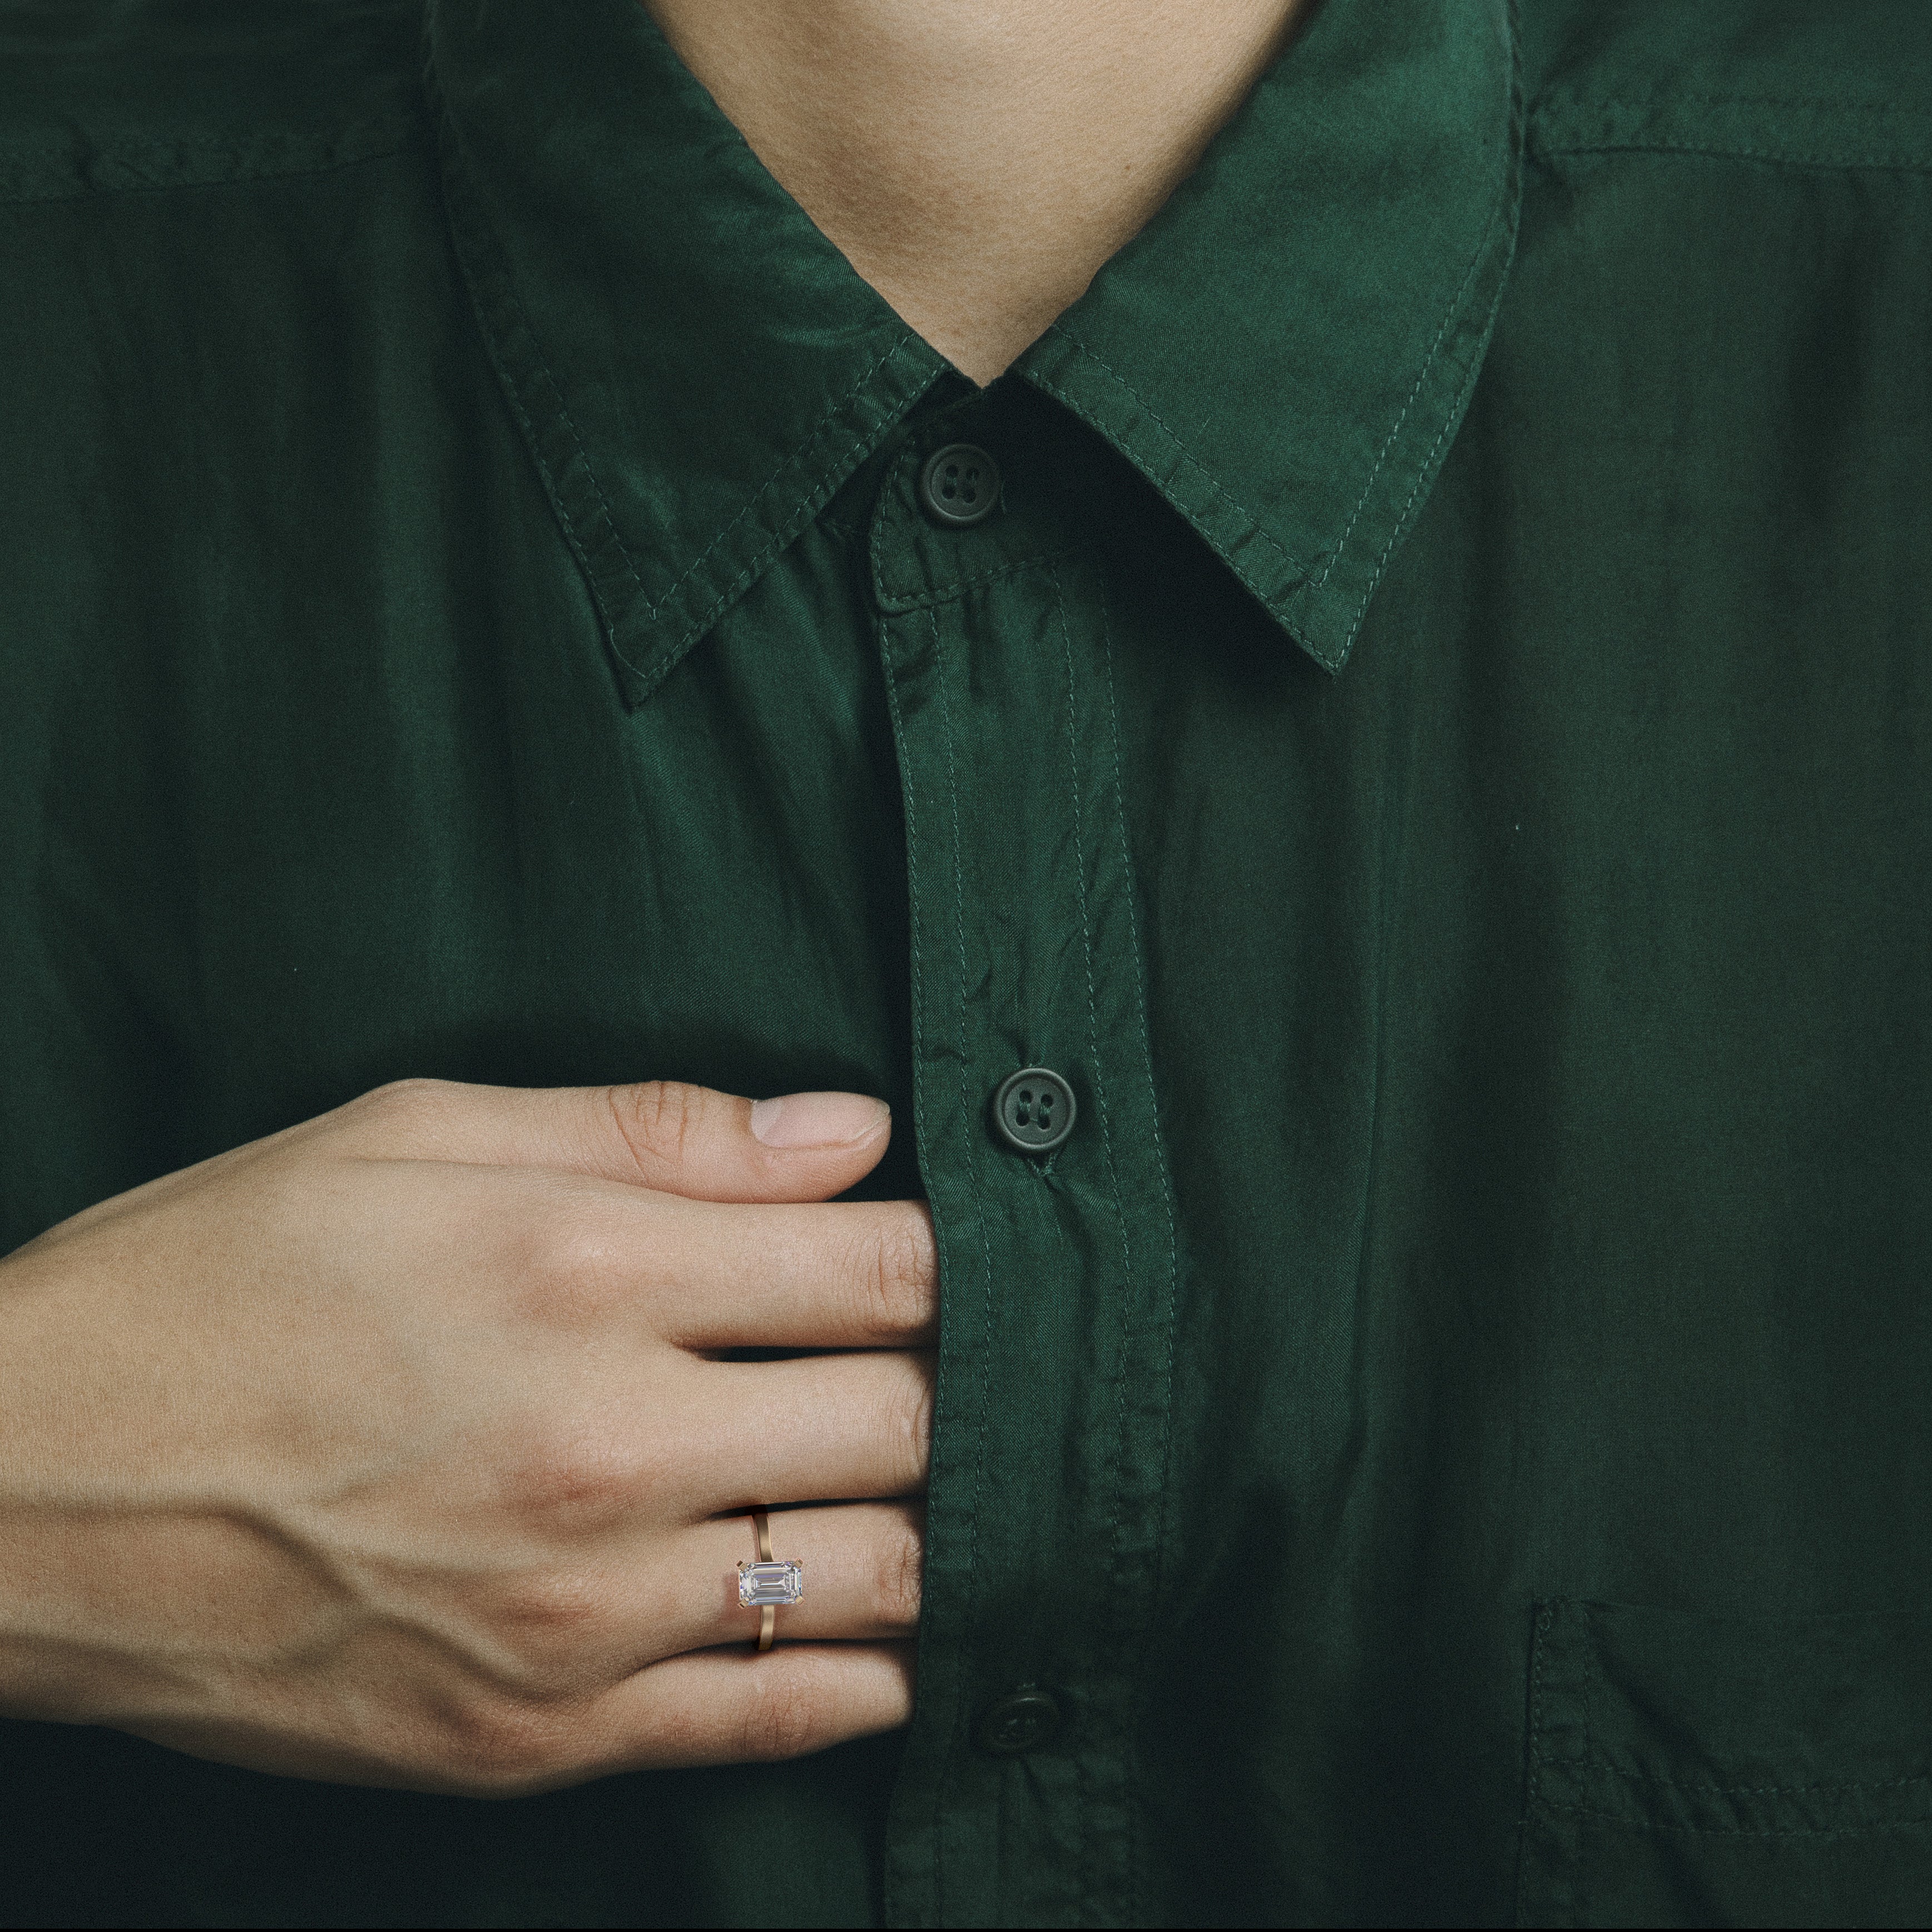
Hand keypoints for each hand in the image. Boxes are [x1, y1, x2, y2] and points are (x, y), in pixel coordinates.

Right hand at [0, 1078, 934, 1795]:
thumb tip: (849, 1132)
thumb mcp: (421, 1136)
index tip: (936, 1259)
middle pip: (905, 1420)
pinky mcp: (536, 1733)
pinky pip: (774, 1714)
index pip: (884, 1270)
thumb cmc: (219, 1280)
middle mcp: (605, 1447)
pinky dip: (863, 1673)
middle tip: (922, 1366)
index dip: (945, 1258)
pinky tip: (879, 1631)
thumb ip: (660, 1130)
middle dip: (945, 1383)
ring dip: (925, 1522)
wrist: (23, 1488)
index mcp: (587, 1273)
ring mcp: (579, 1611)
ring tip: (911, 1481)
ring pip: (876, 1573)